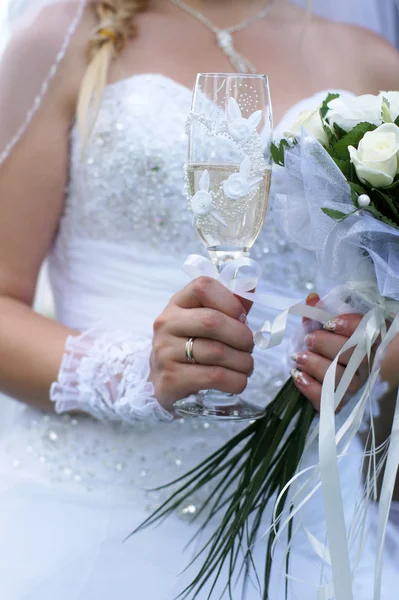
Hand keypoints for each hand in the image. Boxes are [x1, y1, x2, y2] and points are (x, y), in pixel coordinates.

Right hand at [150, 277, 253, 410]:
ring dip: (243, 362)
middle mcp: (166, 324)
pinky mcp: (170, 379)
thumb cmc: (193, 345)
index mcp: (177, 303)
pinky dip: (236, 380)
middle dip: (242, 336)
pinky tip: (238, 381)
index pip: (203, 287)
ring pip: (217, 352)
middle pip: (212, 321)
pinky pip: (214, 377)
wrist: (164, 381)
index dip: (230, 301)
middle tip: (249, 347)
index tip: (242, 318)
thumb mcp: (206, 320)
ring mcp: (165, 352)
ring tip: (246, 366)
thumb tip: (251, 288)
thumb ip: (229, 305)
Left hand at [291, 294, 367, 410]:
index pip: (370, 332)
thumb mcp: (327, 329)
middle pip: (355, 355)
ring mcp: (357, 387)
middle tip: (309, 340)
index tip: (329, 323)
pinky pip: (328, 400)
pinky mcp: (340, 405)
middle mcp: (369, 365)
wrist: (326, 380)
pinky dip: (310, 387)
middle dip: (326, 344)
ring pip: (341, 379)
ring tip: (298, 357)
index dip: (351, 326)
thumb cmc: (329, 348)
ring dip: (315, 365)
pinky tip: (298, 375)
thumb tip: (312, 298)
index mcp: (371, 341)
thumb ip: (320, 314)